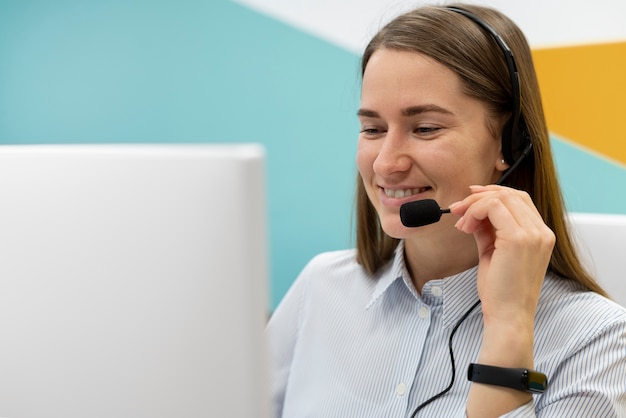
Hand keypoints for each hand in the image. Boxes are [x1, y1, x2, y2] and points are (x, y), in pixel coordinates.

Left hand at [451, 185, 555, 416]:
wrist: (508, 317)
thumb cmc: (501, 292)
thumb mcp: (493, 253)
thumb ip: (487, 230)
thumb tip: (473, 212)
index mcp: (540, 235)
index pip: (519, 200)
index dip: (492, 194)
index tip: (469, 199)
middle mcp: (542, 232)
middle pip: (510, 194)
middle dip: (479, 196)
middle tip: (457, 208)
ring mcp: (533, 234)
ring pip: (500, 197)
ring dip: (474, 205)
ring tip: (460, 223)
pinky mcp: (519, 239)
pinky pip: (493, 207)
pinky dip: (474, 211)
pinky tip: (465, 227)